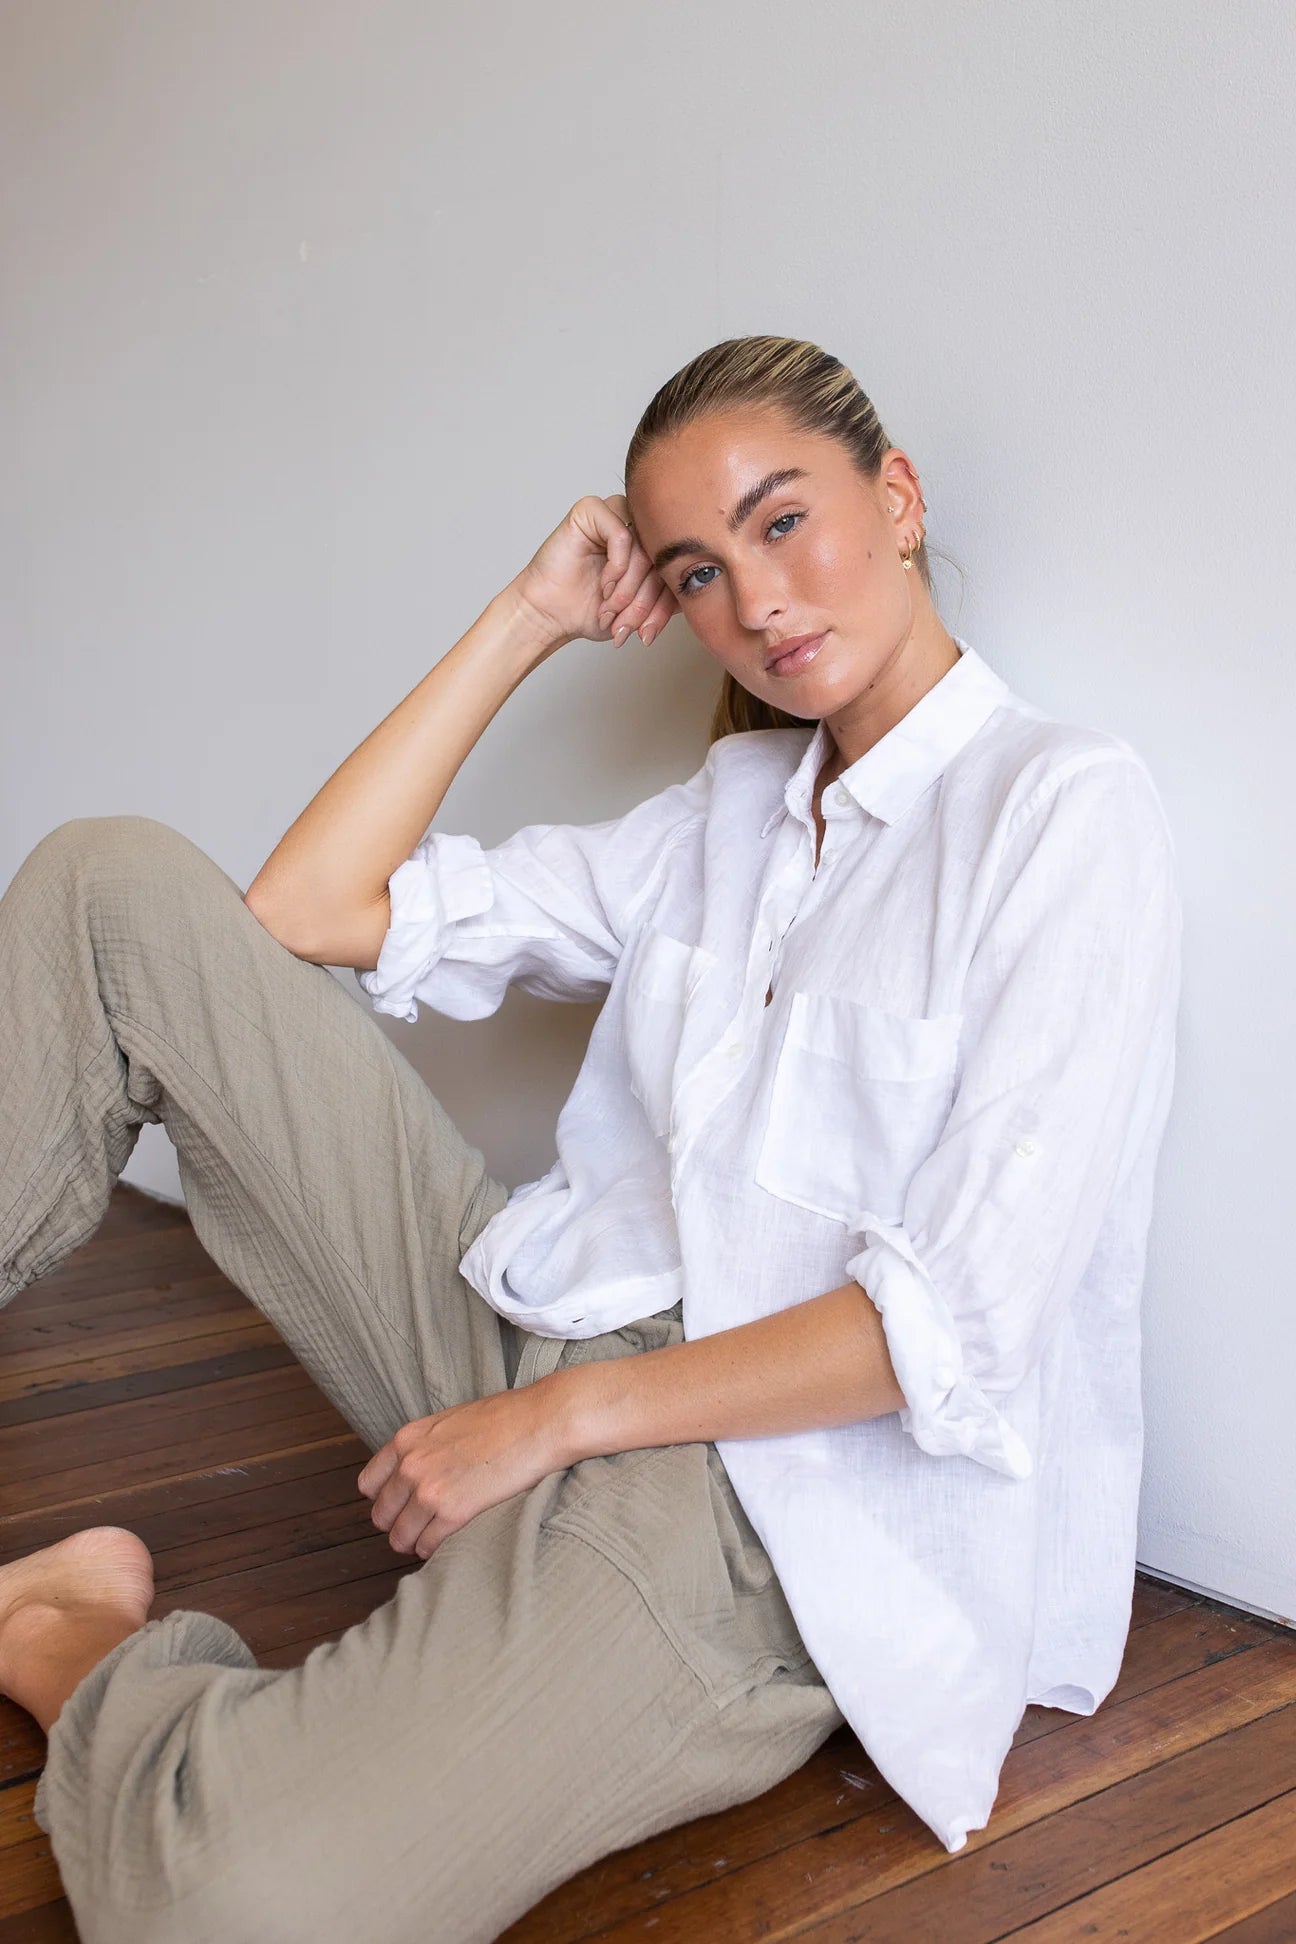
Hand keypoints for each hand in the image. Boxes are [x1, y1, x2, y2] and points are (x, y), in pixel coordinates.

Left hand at [357, 1381, 573, 1560]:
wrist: (540, 1422)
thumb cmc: (505, 1417)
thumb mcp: (450, 1421)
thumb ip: (426, 1445)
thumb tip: (420, 1467)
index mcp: (407, 1439)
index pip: (369, 1484)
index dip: (386, 1498)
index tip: (401, 1503)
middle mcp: (410, 1465)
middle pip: (380, 1515)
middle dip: (397, 1523)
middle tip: (417, 1525)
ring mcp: (429, 1490)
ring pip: (399, 1537)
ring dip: (413, 1541)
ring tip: (430, 1539)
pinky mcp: (453, 1512)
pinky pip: (426, 1546)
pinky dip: (433, 1550)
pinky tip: (446, 1543)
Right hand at [509, 494, 678, 652]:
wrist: (550, 614)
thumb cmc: (590, 610)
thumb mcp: (642, 610)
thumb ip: (670, 597)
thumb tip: (701, 591)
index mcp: (650, 543)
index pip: (676, 566)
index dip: (665, 603)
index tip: (647, 633)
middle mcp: (635, 524)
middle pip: (663, 557)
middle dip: (646, 600)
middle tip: (627, 624)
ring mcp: (614, 513)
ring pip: (645, 546)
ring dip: (630, 586)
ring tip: (611, 607)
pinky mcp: (591, 510)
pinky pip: (622, 534)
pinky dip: (617, 566)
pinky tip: (604, 583)